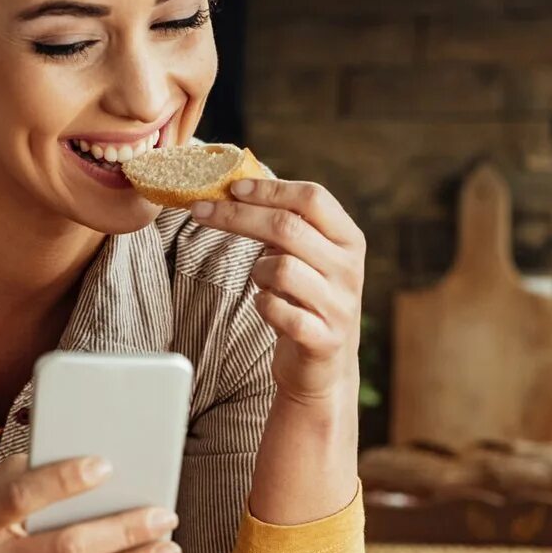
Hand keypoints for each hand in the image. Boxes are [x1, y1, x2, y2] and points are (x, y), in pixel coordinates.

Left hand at [193, 177, 365, 405]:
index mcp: (349, 239)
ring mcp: (339, 305)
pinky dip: (262, 304)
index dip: (270, 189)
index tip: (232, 186)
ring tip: (261, 280)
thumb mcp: (307, 257)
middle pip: (288, 227)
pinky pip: (277, 309)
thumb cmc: (306, 300)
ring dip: (257, 270)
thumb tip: (237, 186)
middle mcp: (349, 269)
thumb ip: (287, 224)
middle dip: (237, 216)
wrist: (324, 367)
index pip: (312, 198)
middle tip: (201, 211)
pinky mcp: (322, 338)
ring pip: (281, 268)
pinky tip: (266, 306)